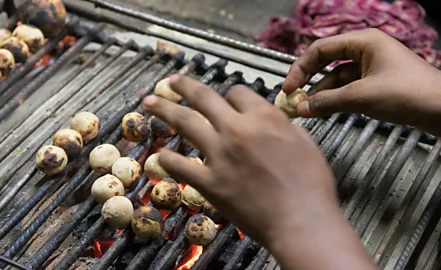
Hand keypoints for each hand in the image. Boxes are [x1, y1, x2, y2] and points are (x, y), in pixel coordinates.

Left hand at [142, 75, 374, 269]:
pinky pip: (181, 166)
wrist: (301, 222)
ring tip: (149, 102)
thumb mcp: (306, 144)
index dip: (233, 95)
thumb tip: (273, 122)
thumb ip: (284, 127)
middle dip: (185, 86)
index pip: (238, 92)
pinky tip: (160, 155)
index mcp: (263, 116)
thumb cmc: (311, 185)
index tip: (228, 100)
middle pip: (203, 98)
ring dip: (164, 109)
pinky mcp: (209, 182)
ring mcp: (219, 155)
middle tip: (172, 82)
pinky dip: (168, 160)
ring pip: (185, 123)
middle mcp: (237, 129)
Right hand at [283, 28, 440, 135]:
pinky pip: (349, 88)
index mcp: (363, 42)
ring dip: (321, 93)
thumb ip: (326, 102)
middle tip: (293, 97)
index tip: (288, 88)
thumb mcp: (360, 97)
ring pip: (337, 78)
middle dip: (309, 80)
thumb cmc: (406, 94)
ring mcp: (372, 68)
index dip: (300, 68)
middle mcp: (366, 51)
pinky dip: (335, 99)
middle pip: (327, 62)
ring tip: (305, 109)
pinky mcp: (377, 84)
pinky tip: (323, 110)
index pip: (320, 49)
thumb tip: (300, 108)